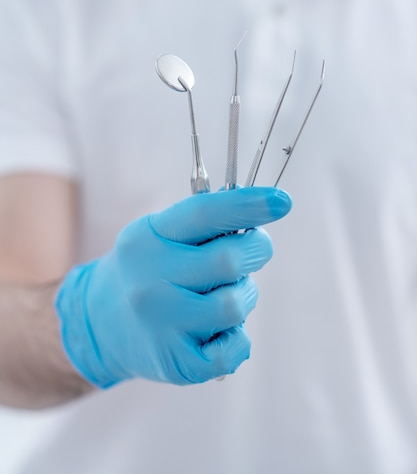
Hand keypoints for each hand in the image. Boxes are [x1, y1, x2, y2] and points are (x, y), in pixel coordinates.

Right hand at [55, 186, 291, 386]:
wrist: (98, 325)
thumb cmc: (145, 270)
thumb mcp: (159, 234)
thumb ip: (203, 222)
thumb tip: (257, 208)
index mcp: (149, 238)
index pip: (203, 214)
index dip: (247, 205)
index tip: (281, 201)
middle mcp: (151, 279)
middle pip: (229, 261)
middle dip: (256, 250)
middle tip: (254, 249)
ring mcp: (161, 324)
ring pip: (235, 305)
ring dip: (244, 296)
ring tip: (225, 295)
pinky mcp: (175, 362)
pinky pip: (233, 350)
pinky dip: (238, 339)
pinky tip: (220, 331)